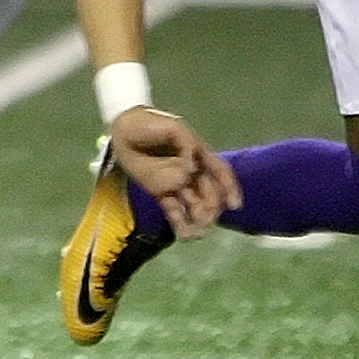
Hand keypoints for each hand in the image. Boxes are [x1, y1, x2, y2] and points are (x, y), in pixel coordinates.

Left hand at [108, 107, 241, 238]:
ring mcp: (175, 183)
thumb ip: (187, 145)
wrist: (124, 129)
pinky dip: (180, 223)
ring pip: (194, 205)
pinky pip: (173, 210)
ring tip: (199, 230)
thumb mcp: (174, 128)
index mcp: (199, 154)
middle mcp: (191, 171)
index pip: (220, 172)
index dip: (230, 188)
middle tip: (206, 216)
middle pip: (209, 193)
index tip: (234, 204)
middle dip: (211, 207)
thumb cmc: (151, 123)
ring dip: (200, 218)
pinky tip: (186, 235)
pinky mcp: (159, 191)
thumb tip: (191, 170)